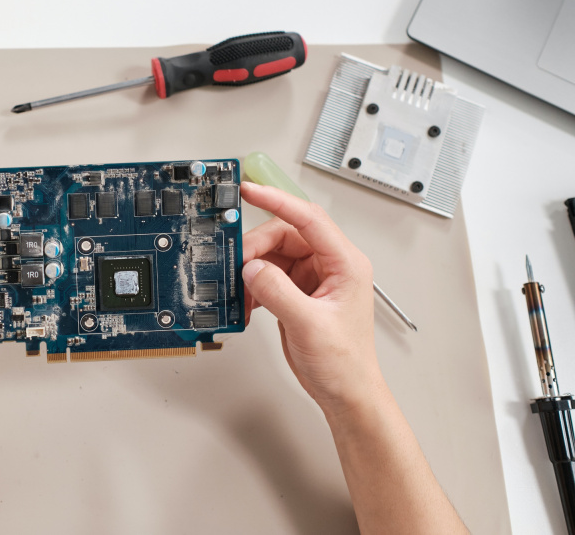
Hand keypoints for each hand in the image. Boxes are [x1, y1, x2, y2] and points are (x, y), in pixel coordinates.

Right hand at [240, 182, 384, 417]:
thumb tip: (253, 268)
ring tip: (243, 292)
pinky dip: (253, 286)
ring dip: (252, 271)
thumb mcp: (310, 326)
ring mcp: (313, 278)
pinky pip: (268, 275)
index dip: (277, 200)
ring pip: (273, 255)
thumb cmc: (345, 364)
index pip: (308, 218)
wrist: (346, 393)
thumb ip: (278, 292)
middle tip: (238, 265)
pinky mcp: (298, 292)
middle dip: (257, 248)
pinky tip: (248, 303)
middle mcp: (330, 265)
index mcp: (345, 264)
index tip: (250, 191)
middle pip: (285, 235)